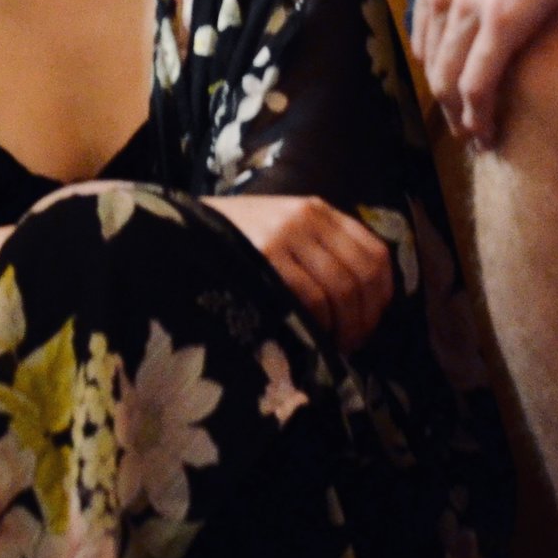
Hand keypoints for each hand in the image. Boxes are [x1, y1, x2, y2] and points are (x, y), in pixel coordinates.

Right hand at [205, 193, 392, 349]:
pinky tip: (309, 337)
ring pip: (341, 289)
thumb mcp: (280, 230)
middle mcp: (308, 217)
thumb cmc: (231, 241)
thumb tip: (359, 303)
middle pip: (362, 275)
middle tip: (350, 345)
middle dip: (364, 319)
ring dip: (344, 328)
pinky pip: (310, 297)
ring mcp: (286, 234)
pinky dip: (318, 324)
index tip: (370, 322)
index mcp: (318, 210)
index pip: (375, 253)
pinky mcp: (265, 254)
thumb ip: (317, 252)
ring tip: (332, 347)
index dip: (381, 295)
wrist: (175, 231)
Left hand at [409, 0, 557, 145]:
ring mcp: (468, 3)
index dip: (440, 70)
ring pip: (449, 81)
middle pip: (432, 64)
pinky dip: (479, 116)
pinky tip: (490, 135)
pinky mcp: (503, 19)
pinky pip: (477, 84)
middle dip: (446, 103)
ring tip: (481, 138)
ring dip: (462, 117)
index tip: (459, 94)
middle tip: (469, 129)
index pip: (425, 35)